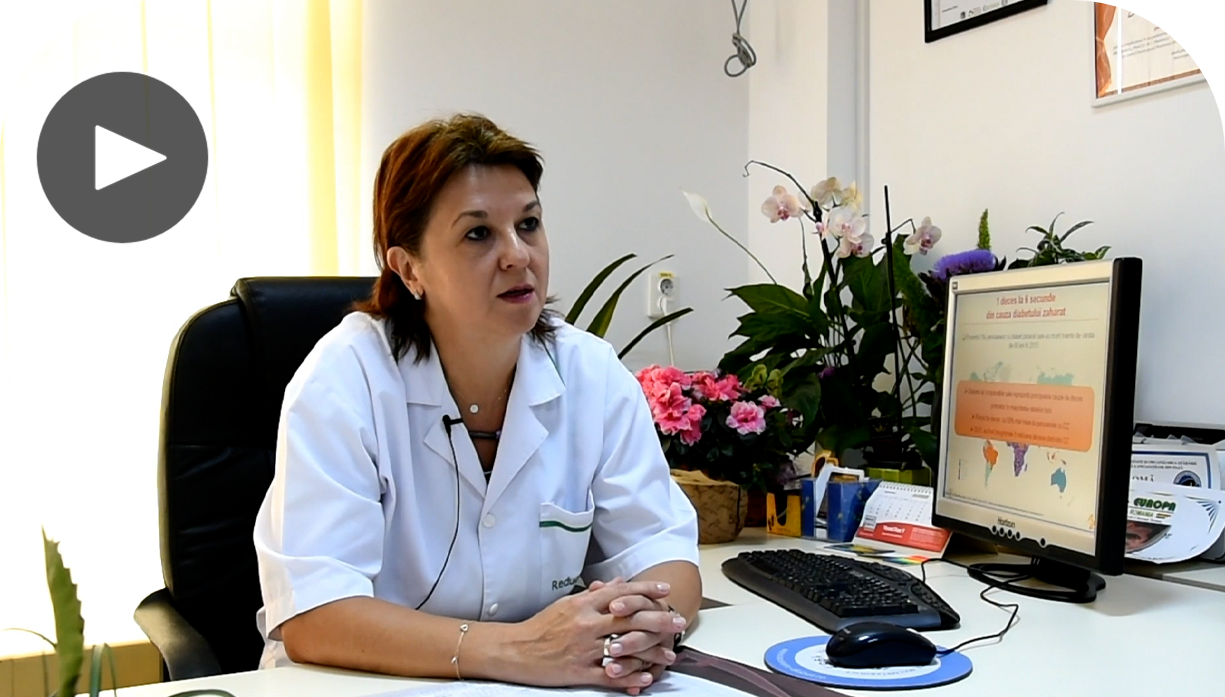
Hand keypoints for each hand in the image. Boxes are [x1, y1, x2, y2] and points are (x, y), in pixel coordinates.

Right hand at [504, 579, 676, 690]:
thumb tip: (616, 583)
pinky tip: (646, 678)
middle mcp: (586, 624)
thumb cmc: (541, 626)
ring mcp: (583, 649)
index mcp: (583, 605)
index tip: (665, 592)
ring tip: (669, 655)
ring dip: (650, 653)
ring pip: (624, 648)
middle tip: (678, 622)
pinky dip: (629, 678)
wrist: (515, 650)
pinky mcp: (578, 671)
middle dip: (658, 620)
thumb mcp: (566, 604)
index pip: (621, 593)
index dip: (645, 592)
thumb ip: (592, 595)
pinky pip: (609, 676)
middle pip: (629, 619)